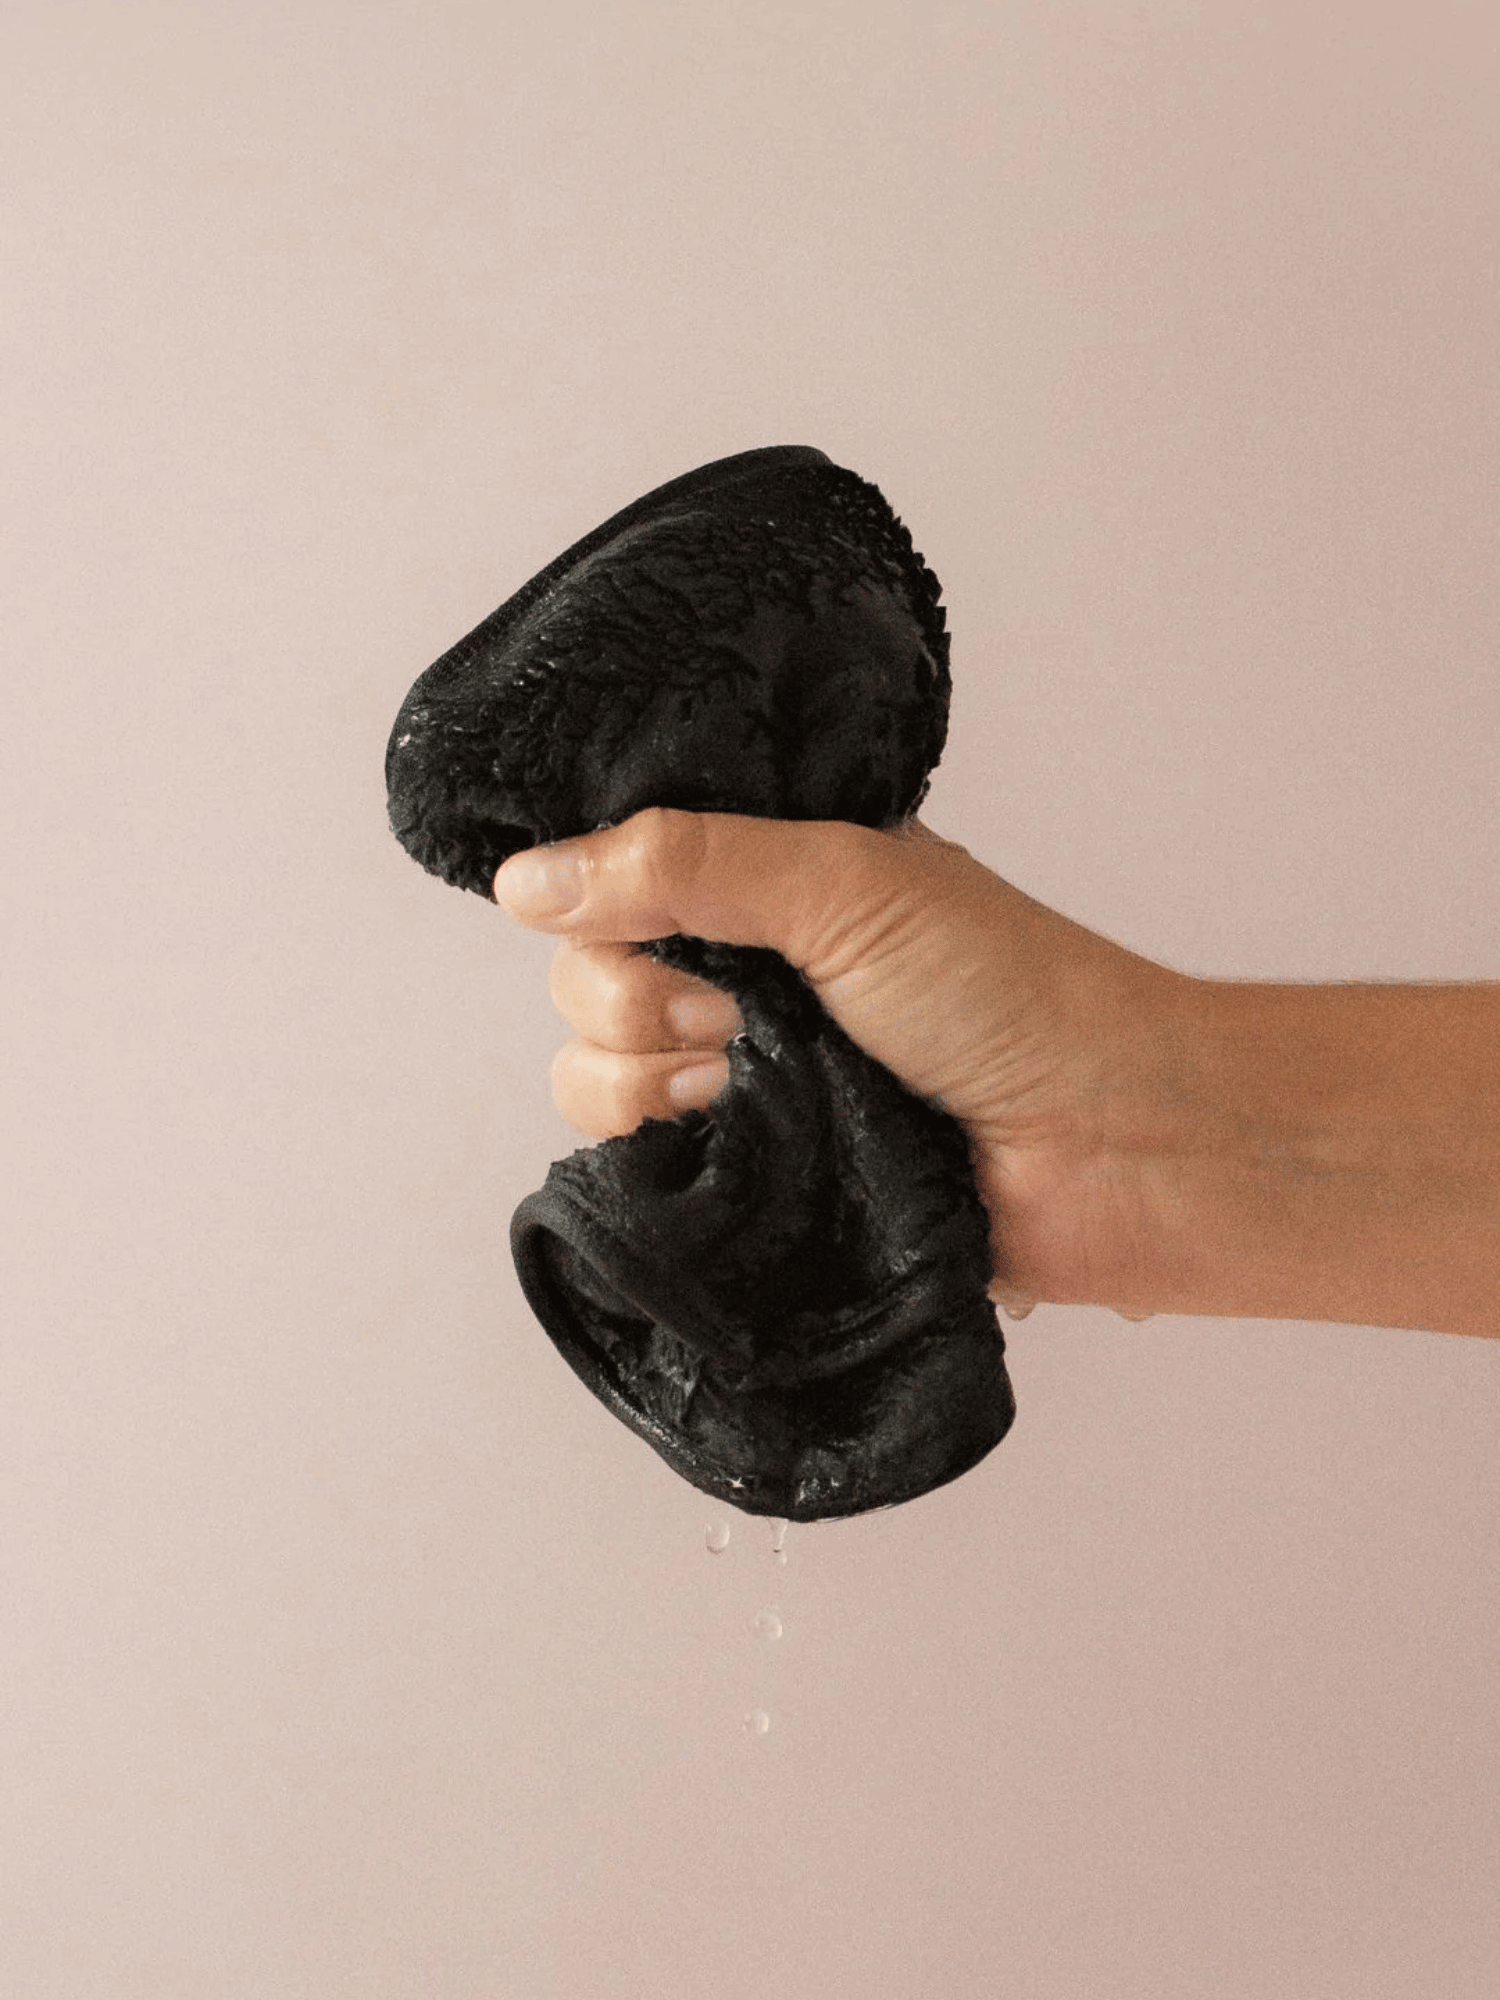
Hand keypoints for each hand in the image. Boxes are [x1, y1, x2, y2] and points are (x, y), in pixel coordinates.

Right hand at [493, 808, 1179, 1316]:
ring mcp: (745, 1086)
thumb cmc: (1011, 996)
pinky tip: (737, 1144)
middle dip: (640, 1003)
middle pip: (586, 984)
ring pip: (593, 1080)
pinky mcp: (751, 1182)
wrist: (1109, 1147)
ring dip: (655, 1085)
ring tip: (753, 1086)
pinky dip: (662, 1158)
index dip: (608, 906)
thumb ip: (682, 863)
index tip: (664, 930)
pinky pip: (636, 1172)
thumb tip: (524, 879)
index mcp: (772, 888)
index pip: (616, 881)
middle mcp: (747, 982)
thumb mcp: (844, 882)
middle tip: (740, 1013)